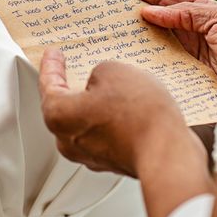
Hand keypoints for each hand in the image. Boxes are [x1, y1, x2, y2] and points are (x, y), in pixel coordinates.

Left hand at [39, 48, 212, 216]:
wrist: (167, 153)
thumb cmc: (138, 117)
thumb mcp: (114, 71)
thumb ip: (99, 72)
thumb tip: (103, 81)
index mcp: (58, 115)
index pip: (48, 84)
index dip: (51, 65)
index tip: (53, 55)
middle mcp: (69, 140)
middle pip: (66, 107)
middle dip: (73, 87)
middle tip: (78, 68)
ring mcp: (91, 155)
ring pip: (88, 122)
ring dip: (98, 105)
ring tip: (116, 85)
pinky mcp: (114, 161)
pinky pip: (108, 134)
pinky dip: (114, 120)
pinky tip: (131, 107)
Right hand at [97, 0, 216, 76]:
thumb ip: (188, 14)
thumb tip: (151, 13)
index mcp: (196, 13)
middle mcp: (185, 34)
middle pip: (145, 16)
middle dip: (119, 5)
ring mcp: (181, 56)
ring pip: (145, 43)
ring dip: (123, 38)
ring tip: (98, 31)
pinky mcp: (181, 78)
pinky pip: (154, 69)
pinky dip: (138, 67)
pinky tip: (122, 66)